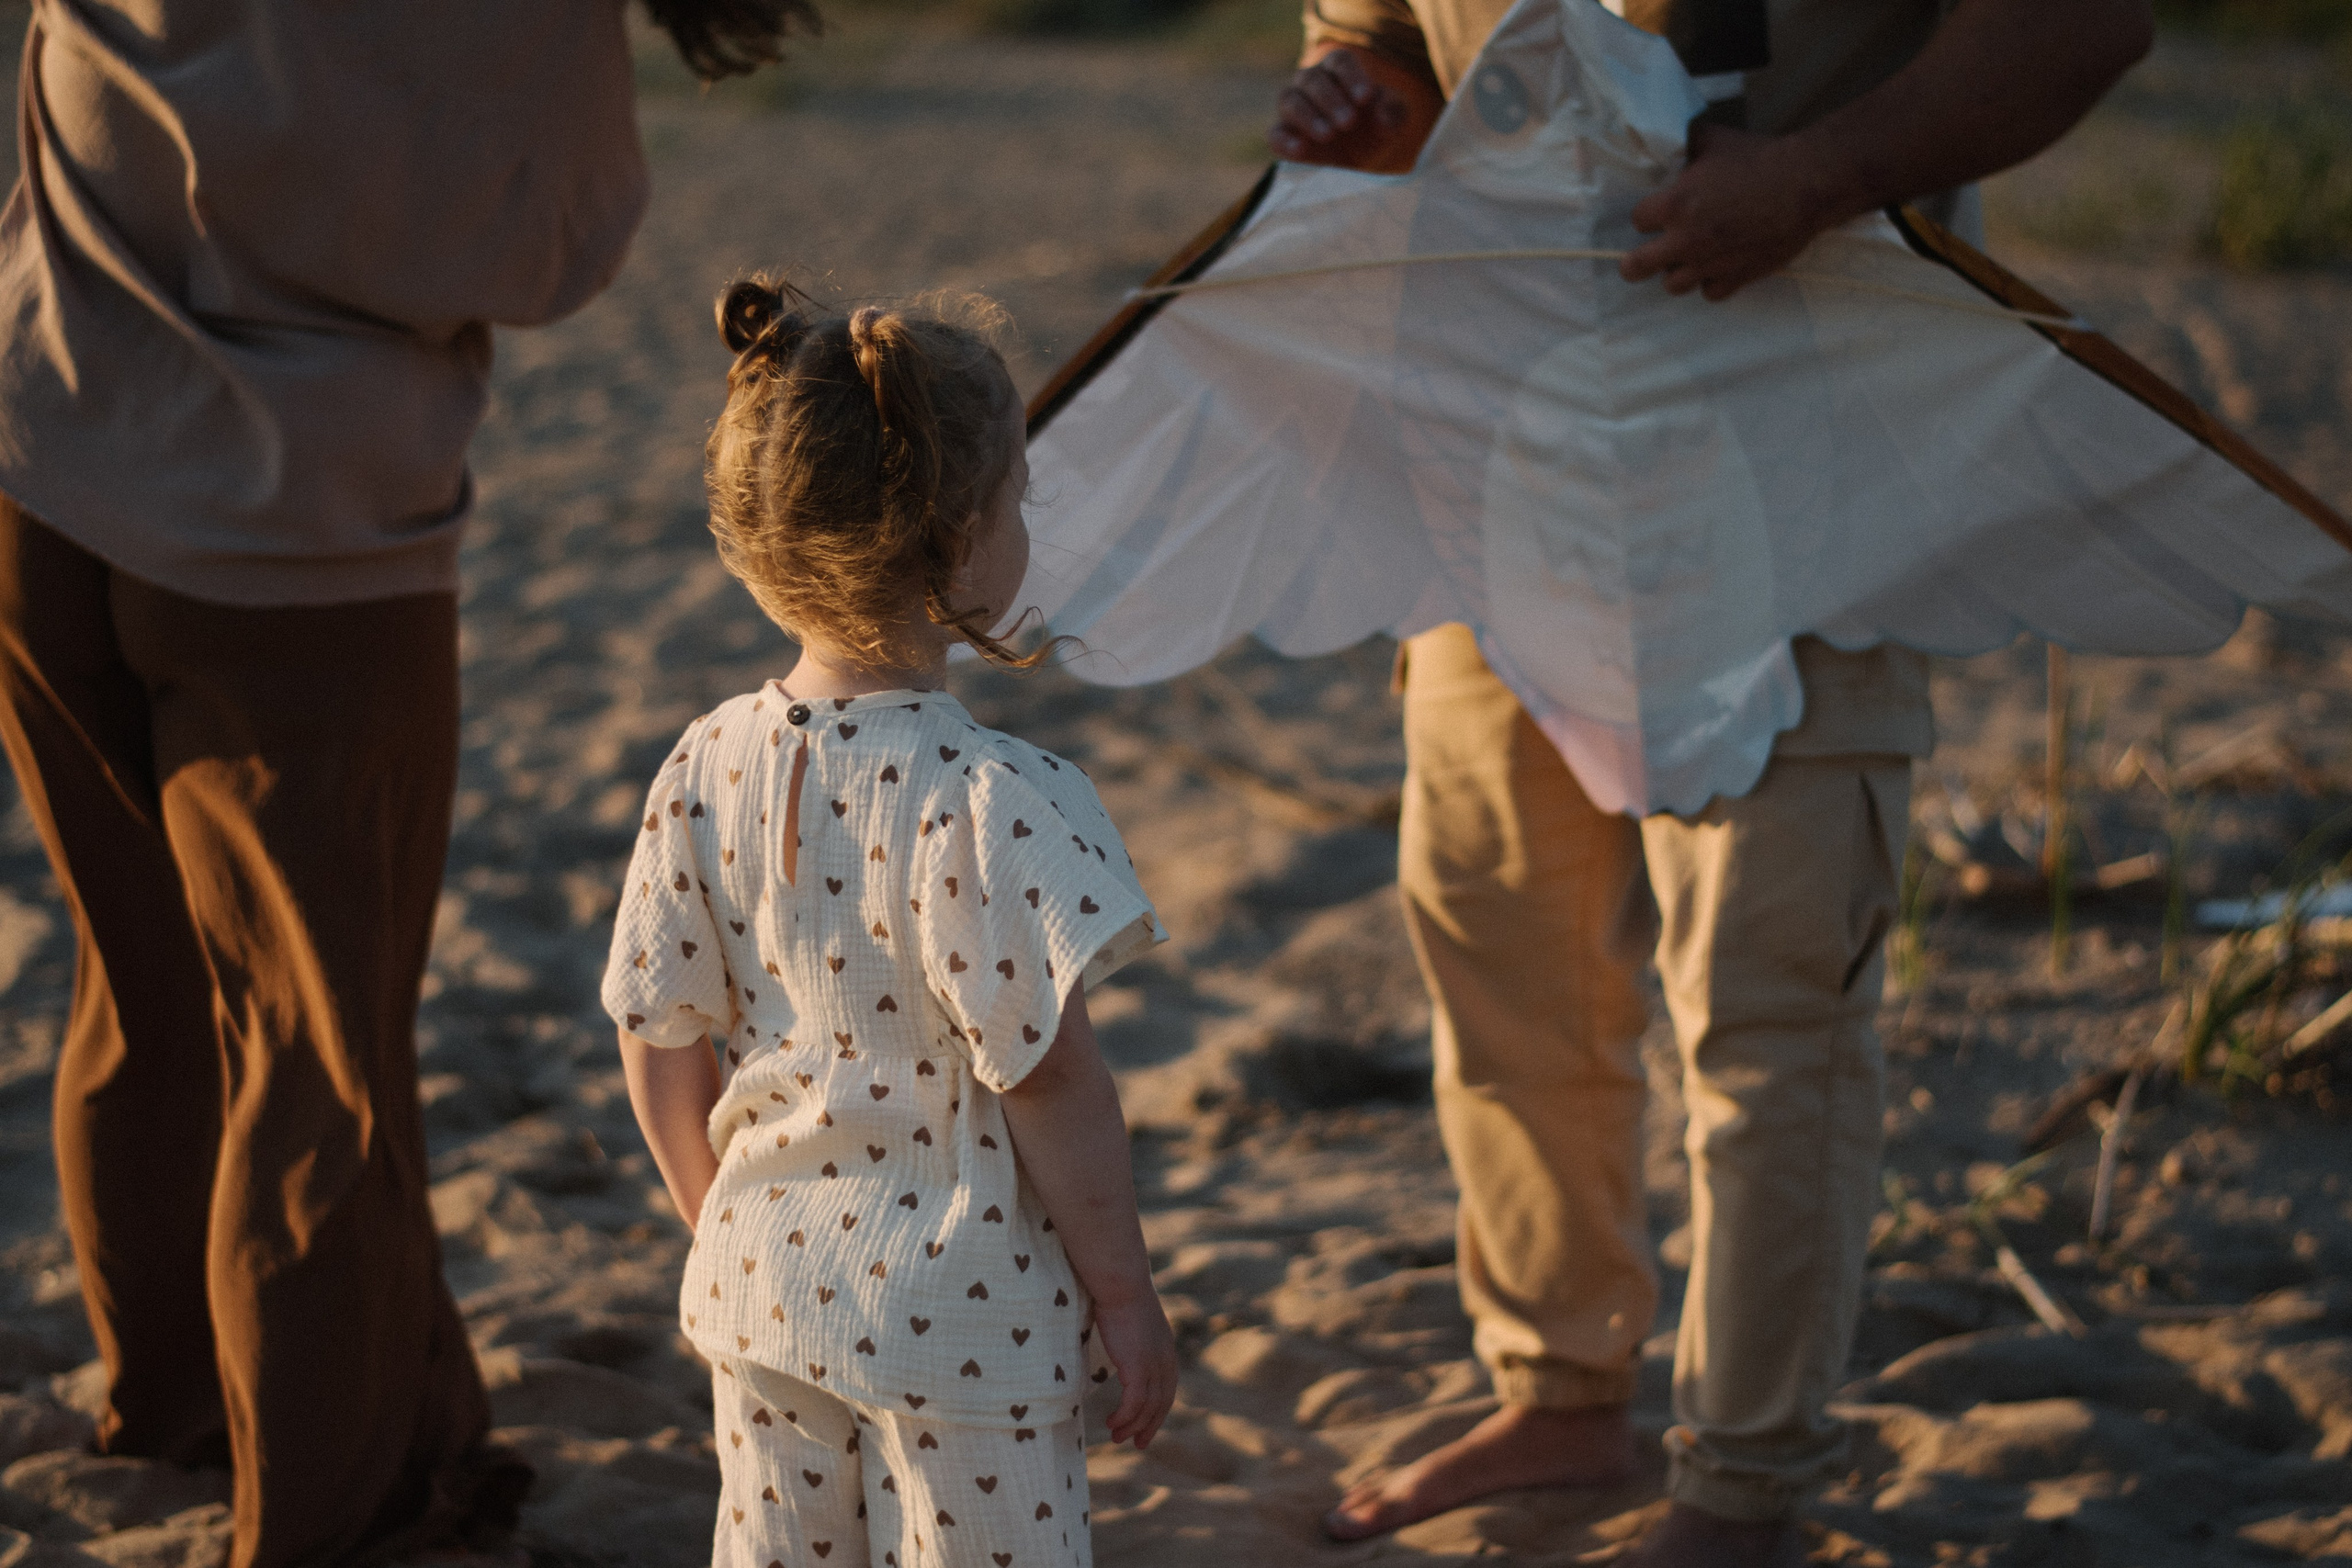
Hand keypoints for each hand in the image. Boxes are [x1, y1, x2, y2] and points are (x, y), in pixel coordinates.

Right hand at [1091, 1294, 1177, 1447]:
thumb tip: (1123, 1342)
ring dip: (1132, 1426)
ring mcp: (1153, 1366)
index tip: (1147, 1425)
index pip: (1167, 1390)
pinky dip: (1124, 1417)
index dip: (1158, 1411)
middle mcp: (1165, 1361)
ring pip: (1147, 1408)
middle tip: (1137, 1443)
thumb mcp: (1134, 1322)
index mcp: (1166, 1351)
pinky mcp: (1138, 1368)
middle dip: (1149, 1426)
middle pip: (1161, 1403)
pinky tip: (1113, 1422)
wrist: (1122, 1285)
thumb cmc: (1121, 1296)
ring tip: (1117, 1436)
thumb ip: (1134, 1338)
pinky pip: (1134, 1403)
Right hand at [1272, 47, 1424, 169]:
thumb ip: (1394, 110)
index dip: (1351, 76)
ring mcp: (1293, 108)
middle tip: (1349, 122)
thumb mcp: (1394, 118)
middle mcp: (1311, 82)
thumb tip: (1381, 113)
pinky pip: (1275, 134)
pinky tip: (1300, 150)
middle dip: (1330, 99)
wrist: (1362, 159)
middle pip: (1313, 79)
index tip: (1366, 98)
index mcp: (1338, 69)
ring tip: (1328, 135)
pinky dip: (1284, 141)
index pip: (1339, 61)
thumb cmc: (1376, 127)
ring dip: (1308, 116)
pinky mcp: (1283, 136)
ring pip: (1290, 100)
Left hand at [1619, 122, 1859, 299]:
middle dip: (1635, 264)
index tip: (1657, 214)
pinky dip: (1712, 282)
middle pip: (1637, 267)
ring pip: (1673, 285)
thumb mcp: (1715, 141)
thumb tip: (1675, 144)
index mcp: (1673, 204)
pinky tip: (1719, 267)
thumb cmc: (1760, 159)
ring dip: (1677, 272)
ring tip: (1688, 259)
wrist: (1806, 184)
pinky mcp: (1736, 277)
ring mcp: (1709, 263)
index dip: (1647, 216)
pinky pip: (1710, 293)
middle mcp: (1684, 239)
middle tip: (1640, 261)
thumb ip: (1688, 147)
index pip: (1637, 220)